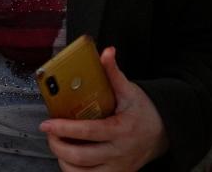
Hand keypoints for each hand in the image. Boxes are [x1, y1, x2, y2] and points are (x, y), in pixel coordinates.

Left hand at [39, 47, 169, 171]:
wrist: (164, 134)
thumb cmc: (143, 111)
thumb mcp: (130, 91)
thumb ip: (114, 73)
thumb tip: (106, 52)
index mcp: (121, 130)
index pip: (88, 132)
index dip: (64, 129)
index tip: (47, 124)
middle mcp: (119, 153)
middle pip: (81, 156)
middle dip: (58, 145)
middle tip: (49, 133)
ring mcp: (118, 168)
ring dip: (63, 160)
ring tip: (57, 144)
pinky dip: (74, 170)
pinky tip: (68, 158)